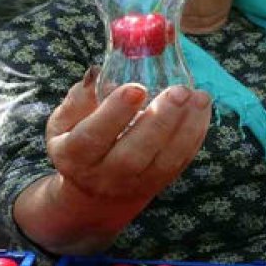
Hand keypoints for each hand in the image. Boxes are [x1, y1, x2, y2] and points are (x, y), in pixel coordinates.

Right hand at [45, 69, 211, 204]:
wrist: (94, 191)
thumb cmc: (78, 144)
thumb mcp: (64, 123)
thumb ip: (78, 99)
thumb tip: (98, 74)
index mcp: (75, 155)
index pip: (93, 136)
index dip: (115, 113)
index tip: (136, 89)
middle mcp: (105, 175)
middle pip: (134, 154)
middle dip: (160, 121)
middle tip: (178, 91)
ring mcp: (135, 183)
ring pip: (164, 161)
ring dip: (186, 128)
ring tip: (198, 97)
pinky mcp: (159, 183)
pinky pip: (180, 162)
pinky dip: (195, 136)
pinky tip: (202, 109)